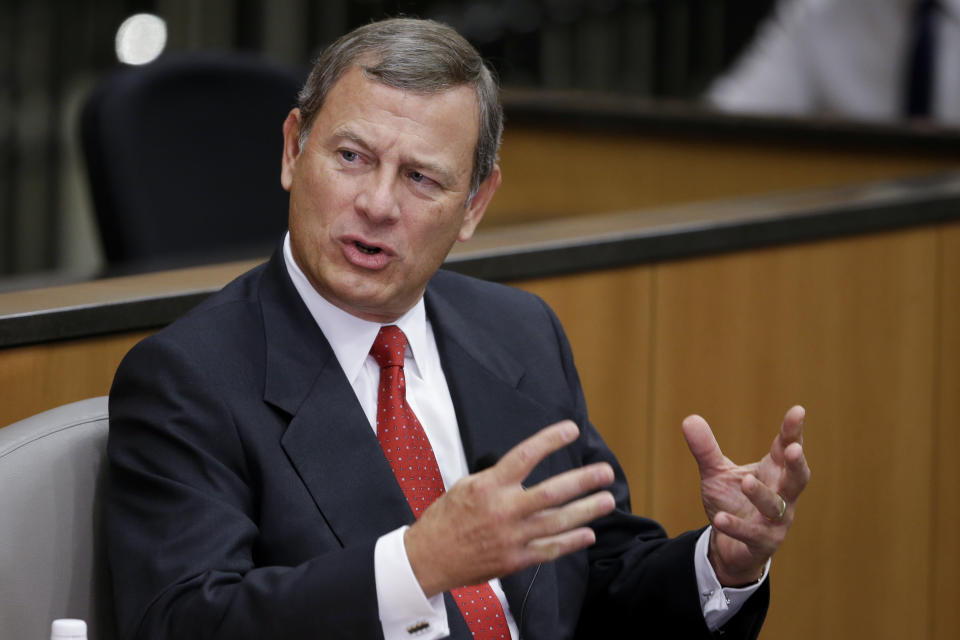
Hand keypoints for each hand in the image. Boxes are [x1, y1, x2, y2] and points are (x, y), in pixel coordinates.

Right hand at [404, 420, 615, 596]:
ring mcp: (511, 537)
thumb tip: (522, 468)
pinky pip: (549, 549)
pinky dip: (571, 542)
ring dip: (586, 511)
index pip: (526, 455)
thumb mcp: (465, 485)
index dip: (551, 440)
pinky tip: (588, 534)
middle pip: (552, 492)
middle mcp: (503, 509)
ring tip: (607, 500)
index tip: (571, 429)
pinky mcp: (514, 560)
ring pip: (557, 522)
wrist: (428, 558)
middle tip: (605, 472)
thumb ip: (496, 478)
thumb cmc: (445, 518)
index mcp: (489, 485)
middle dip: (583, 481)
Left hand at [682, 405, 809, 585]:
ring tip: (746, 481)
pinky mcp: (760, 543)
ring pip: (775, 507)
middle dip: (797, 464)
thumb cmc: (732, 503)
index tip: (798, 410)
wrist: (730, 547)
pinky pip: (750, 534)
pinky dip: (735, 526)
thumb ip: (706, 449)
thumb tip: (689, 418)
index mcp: (774, 473)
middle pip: (797, 479)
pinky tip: (719, 518)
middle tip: (794, 448)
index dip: (793, 431)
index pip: (786, 449)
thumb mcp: (716, 473)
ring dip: (761, 494)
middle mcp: (781, 496)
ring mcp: (774, 522)